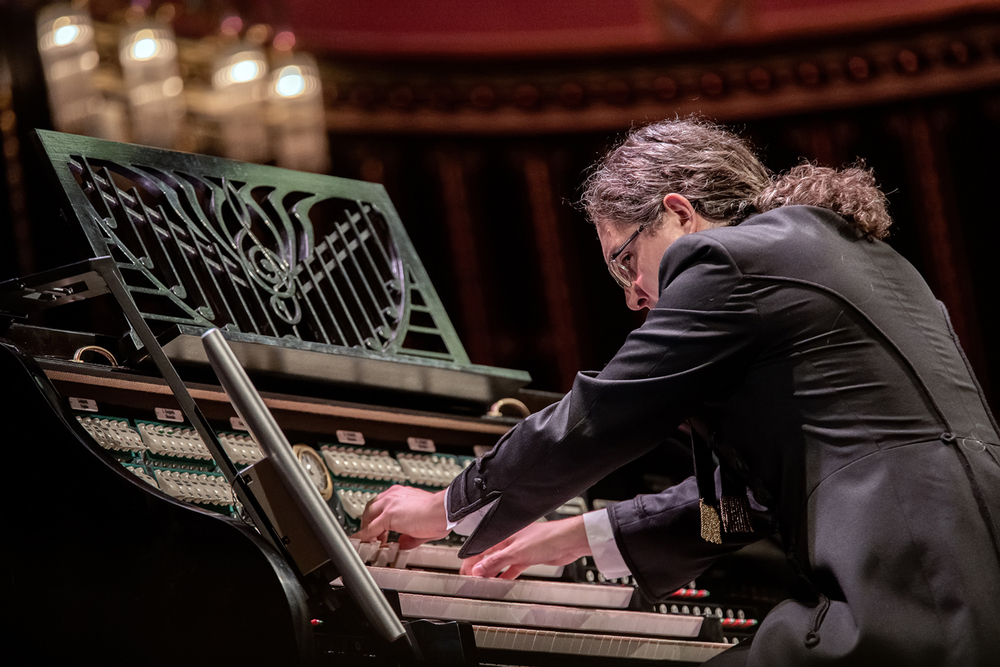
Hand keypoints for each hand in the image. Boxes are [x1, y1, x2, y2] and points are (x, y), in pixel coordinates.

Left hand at [353, 485, 449, 548]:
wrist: (442, 511)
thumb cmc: (439, 514)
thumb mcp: (422, 525)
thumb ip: (410, 535)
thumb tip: (404, 542)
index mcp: (403, 494)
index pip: (384, 503)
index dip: (380, 517)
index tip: (380, 528)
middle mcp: (394, 495)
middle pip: (372, 507)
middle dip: (370, 521)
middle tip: (374, 534)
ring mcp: (389, 504)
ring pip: (369, 515)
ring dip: (367, 528)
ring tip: (369, 540)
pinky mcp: (388, 515)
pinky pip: (370, 528)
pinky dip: (366, 536)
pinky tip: (364, 542)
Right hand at [460, 515, 590, 579]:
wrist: (567, 542)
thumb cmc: (546, 538)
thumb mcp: (516, 552)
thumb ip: (496, 561)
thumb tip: (478, 569)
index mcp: (503, 535)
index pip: (481, 548)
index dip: (472, 561)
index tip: (465, 574)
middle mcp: (509, 541)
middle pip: (489, 555)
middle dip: (480, 568)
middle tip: (471, 580)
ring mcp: (519, 549)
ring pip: (500, 562)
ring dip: (492, 572)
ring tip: (483, 583)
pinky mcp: (528, 557)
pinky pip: (512, 567)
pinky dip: (506, 575)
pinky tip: (502, 582)